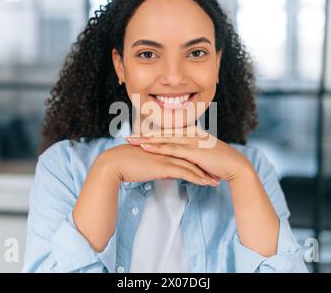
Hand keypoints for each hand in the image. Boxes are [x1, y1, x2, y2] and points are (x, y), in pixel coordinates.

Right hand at [98, 143, 219, 186]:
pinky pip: (184, 172)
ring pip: (191, 165)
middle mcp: (167, 149)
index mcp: (163, 147)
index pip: (184, 152)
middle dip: (205, 166)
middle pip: (191, 157)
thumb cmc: (126, 164)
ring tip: (215, 181)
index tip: (207, 166)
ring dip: (204, 174)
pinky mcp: (163, 166)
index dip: (197, 160)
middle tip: (217, 172)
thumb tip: (168, 173)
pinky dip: (197, 178)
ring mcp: (166, 156)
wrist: (114, 164)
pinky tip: (205, 184)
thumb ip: (159, 166)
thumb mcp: (146, 164)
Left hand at [126, 126, 252, 182]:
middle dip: (143, 135)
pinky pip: (172, 148)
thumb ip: (189, 153)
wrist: (234, 165)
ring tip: (131, 142)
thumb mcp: (201, 155)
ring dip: (146, 140)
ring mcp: (192, 140)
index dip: (150, 134)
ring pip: (165, 139)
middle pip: (162, 133)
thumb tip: (178, 159)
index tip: (136, 136)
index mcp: (192, 132)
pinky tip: (146, 147)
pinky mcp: (194, 150)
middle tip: (127, 137)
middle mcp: (190, 133)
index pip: (167, 132)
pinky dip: (158, 147)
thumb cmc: (218, 162)